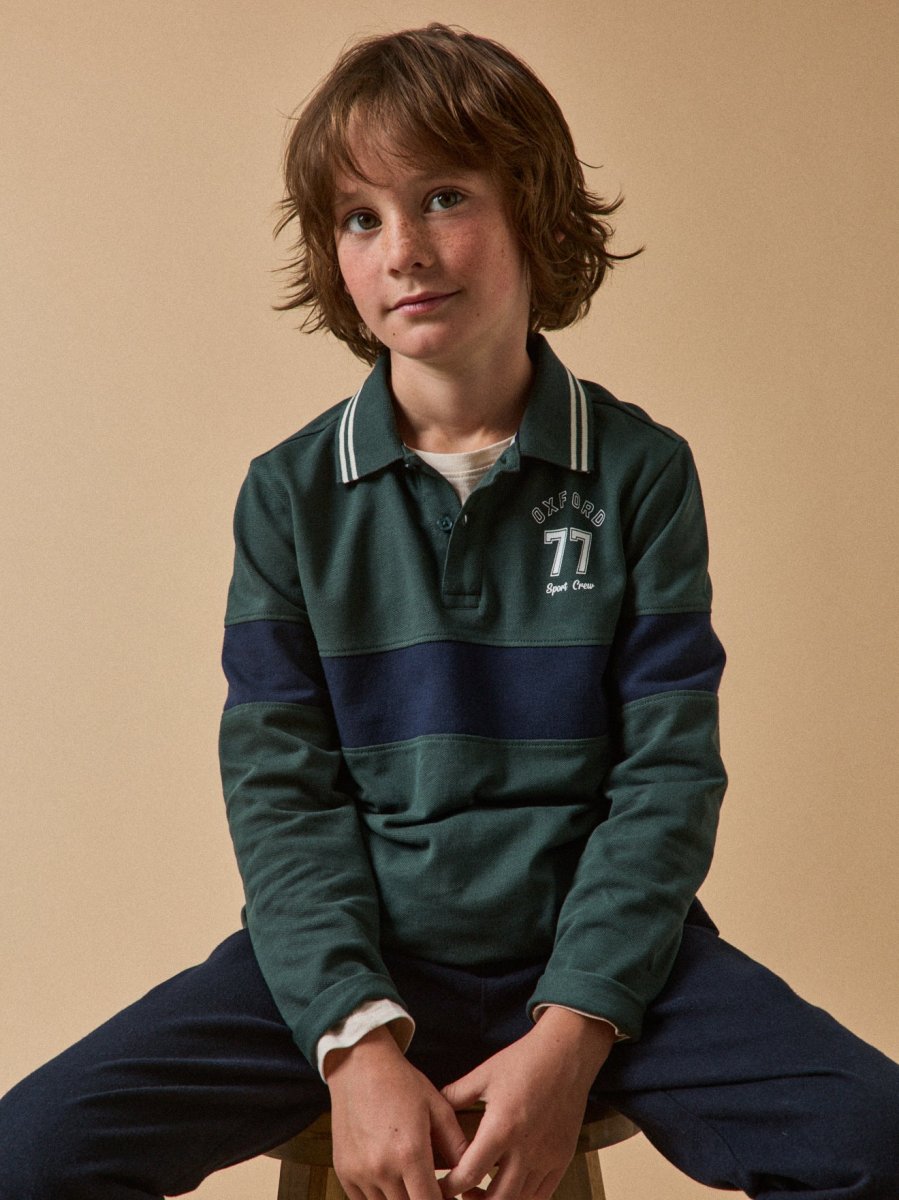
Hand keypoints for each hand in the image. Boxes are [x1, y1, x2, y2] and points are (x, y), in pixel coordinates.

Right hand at [325, 1026, 469, 1199]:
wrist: (359, 1065)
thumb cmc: (402, 1083)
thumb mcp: (438, 1108)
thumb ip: (456, 1146)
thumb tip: (471, 1174)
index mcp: (410, 1152)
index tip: (449, 1197)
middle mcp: (382, 1168)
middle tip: (432, 1190)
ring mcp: (359, 1173)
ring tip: (412, 1184)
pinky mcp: (344, 1172)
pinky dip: (380, 1199)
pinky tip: (392, 1183)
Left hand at [439, 1009, 614, 1199]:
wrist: (566, 1053)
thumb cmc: (523, 1061)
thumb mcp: (483, 1074)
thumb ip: (455, 1096)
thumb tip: (432, 1112)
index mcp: (501, 1127)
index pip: (469, 1173)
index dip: (449, 1187)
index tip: (439, 1187)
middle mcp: (526, 1148)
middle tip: (461, 1193)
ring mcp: (547, 1156)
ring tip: (483, 1191)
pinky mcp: (563, 1157)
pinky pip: (543, 1194)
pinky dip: (523, 1198)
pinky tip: (510, 1187)